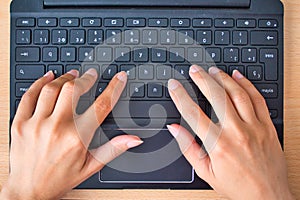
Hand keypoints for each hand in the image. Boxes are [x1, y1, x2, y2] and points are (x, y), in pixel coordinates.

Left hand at [1, 69, 142, 199]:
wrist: (28, 191)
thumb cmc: (59, 179)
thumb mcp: (91, 166)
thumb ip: (114, 149)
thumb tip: (134, 139)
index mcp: (77, 138)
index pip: (102, 105)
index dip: (114, 88)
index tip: (119, 77)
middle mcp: (56, 128)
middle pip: (74, 90)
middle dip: (86, 78)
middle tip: (91, 74)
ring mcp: (36, 124)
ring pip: (52, 89)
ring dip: (65, 78)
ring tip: (73, 75)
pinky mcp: (20, 124)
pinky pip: (29, 95)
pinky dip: (40, 83)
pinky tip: (48, 78)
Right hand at [167, 65, 293, 199]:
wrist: (268, 197)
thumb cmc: (237, 187)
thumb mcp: (206, 172)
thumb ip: (188, 148)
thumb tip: (175, 129)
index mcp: (218, 145)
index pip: (193, 113)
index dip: (181, 96)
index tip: (174, 85)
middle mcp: (236, 132)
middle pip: (216, 97)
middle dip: (202, 79)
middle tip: (194, 69)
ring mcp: (254, 127)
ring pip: (237, 94)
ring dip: (223, 79)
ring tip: (212, 70)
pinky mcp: (267, 127)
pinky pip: (258, 100)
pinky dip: (247, 85)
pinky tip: (238, 76)